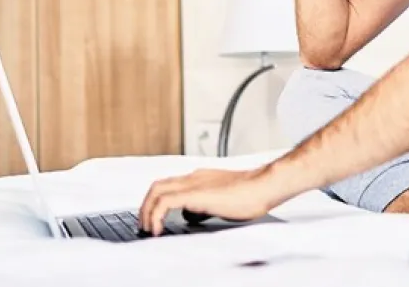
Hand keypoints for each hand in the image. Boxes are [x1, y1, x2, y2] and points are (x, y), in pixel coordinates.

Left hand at [138, 168, 277, 235]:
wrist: (263, 185)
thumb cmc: (251, 192)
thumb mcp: (222, 200)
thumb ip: (204, 206)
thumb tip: (192, 216)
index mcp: (199, 178)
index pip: (169, 185)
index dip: (157, 201)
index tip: (154, 219)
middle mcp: (193, 178)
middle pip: (157, 186)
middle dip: (146, 206)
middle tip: (145, 225)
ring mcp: (193, 184)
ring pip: (156, 191)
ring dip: (147, 211)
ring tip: (149, 229)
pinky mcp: (194, 194)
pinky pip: (164, 202)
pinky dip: (156, 216)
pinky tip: (159, 230)